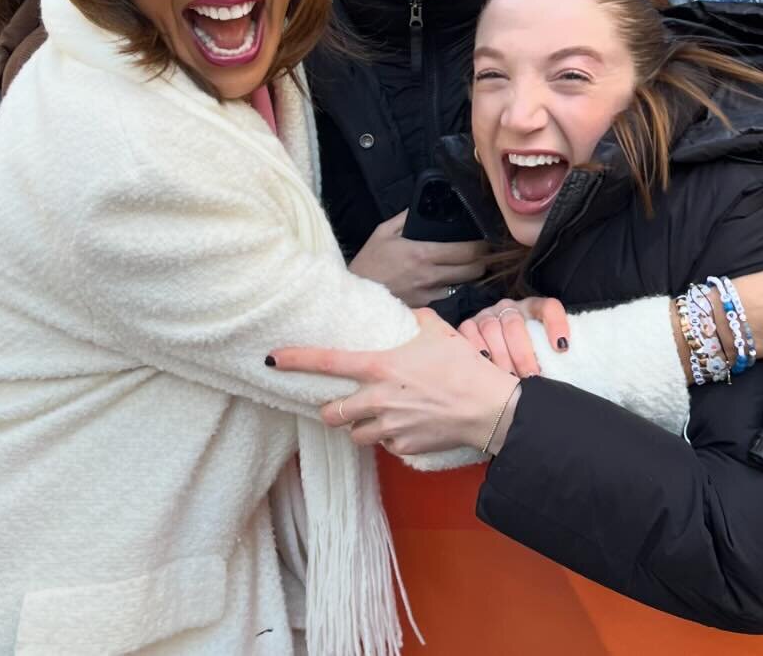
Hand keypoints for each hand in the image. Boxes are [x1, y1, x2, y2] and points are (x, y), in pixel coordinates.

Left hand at [269, 309, 519, 454]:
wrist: (489, 407)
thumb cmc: (465, 365)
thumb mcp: (438, 331)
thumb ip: (414, 321)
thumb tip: (407, 314)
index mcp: (380, 366)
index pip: (327, 362)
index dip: (295, 360)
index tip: (273, 359)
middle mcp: (377, 399)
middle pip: (331, 413)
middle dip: (331, 410)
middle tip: (341, 404)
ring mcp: (389, 427)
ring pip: (355, 434)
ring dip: (361, 426)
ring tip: (380, 416)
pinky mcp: (404, 447)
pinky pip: (385, 445)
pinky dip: (390, 438)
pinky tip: (408, 426)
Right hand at [349, 211, 485, 306]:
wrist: (354, 296)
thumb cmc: (368, 262)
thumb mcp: (382, 233)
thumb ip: (405, 218)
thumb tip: (420, 207)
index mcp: (422, 253)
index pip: (465, 252)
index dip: (481, 247)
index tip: (484, 242)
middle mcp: (430, 276)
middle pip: (472, 271)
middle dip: (481, 262)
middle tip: (481, 255)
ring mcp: (428, 294)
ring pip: (460, 284)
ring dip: (464, 276)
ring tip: (462, 266)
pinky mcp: (424, 306)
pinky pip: (444, 294)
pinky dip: (447, 286)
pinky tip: (441, 279)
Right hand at [457, 297, 569, 376]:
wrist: (495, 351)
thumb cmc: (524, 356)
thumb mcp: (539, 352)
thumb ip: (549, 357)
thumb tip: (559, 382)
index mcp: (533, 309)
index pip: (548, 307)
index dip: (556, 324)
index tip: (562, 348)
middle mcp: (509, 308)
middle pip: (515, 324)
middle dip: (523, 354)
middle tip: (529, 377)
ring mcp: (487, 315)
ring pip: (491, 329)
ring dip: (500, 358)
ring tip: (508, 380)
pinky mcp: (468, 324)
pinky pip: (469, 333)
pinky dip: (477, 351)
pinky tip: (484, 368)